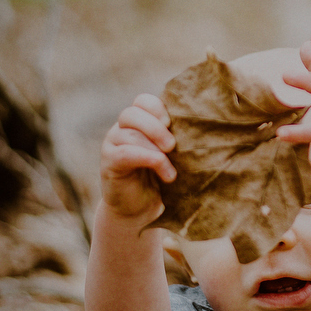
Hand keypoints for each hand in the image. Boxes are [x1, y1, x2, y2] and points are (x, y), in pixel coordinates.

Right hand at [99, 93, 176, 223]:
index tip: (172, 123)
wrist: (139, 209)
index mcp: (137, 122)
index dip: (157, 108)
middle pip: (131, 113)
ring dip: (155, 150)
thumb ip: (173, 137)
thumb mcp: (169, 153)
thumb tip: (200, 125)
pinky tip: (164, 172)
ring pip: (129, 134)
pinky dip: (147, 159)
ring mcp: (111, 145)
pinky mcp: (109, 164)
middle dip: (155, 128)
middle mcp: (120, 129)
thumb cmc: (159, 178)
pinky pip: (125, 153)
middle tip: (172, 146)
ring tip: (171, 170)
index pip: (142, 101)